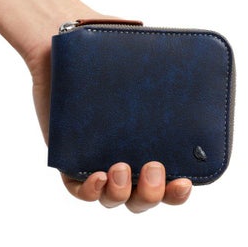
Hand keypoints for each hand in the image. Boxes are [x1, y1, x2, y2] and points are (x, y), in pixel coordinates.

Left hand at [26, 36, 191, 212]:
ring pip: (113, 198)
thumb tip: (185, 58)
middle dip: (152, 193)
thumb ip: (161, 62)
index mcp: (146, 144)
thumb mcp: (138, 59)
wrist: (61, 48)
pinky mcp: (68, 159)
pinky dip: (90, 191)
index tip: (185, 181)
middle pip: (142, 198)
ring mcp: (96, 160)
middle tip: (153, 167)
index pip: (167, 183)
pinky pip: (78, 189)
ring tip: (119, 167)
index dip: (177, 193)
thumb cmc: (102, 53)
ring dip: (121, 193)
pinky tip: (97, 176)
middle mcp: (124, 156)